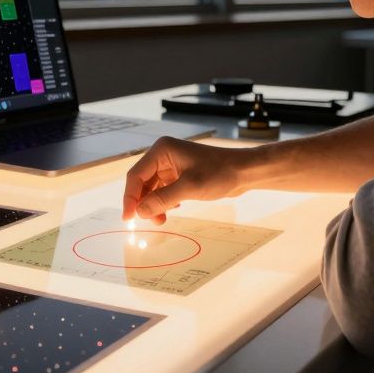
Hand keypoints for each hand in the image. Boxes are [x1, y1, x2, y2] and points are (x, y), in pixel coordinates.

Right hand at [121, 137, 247, 224]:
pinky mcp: (180, 174)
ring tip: (161, 220)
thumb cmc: (220, 173)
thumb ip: (162, 199)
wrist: (244, 171)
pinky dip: (164, 202)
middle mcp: (164, 155)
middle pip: (142, 182)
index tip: (129, 218)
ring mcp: (172, 165)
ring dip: (154, 205)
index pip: (136, 175)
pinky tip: (172, 210)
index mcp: (162, 150)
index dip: (130, 197)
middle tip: (148, 222)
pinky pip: (163, 190)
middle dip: (143, 203)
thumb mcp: (189, 188)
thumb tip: (140, 212)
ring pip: (152, 188)